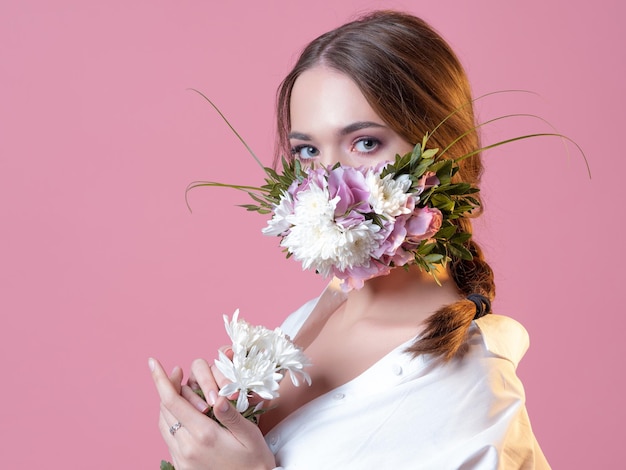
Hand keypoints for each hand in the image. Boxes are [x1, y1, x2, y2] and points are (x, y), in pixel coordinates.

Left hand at [149, 357, 276, 469]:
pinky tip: (185, 413)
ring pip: (163, 424)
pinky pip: (168, 438)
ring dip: (167, 403)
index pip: (172, 402)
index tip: (153, 362)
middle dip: (167, 387)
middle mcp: (187, 448)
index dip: (161, 380)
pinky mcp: (181, 467)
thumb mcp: (250, 435)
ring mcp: (182, 459)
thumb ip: (231, 415)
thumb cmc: (255, 461)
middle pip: (164, 410)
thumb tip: (218, 397)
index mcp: (204, 436)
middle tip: (178, 372)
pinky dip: (171, 420)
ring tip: (181, 390)